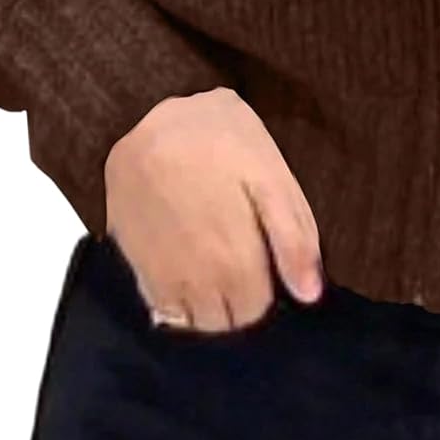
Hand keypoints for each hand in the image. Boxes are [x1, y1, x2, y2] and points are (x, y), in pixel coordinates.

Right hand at [103, 85, 323, 332]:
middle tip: (244, 265)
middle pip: (224, 323)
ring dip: (208, 306)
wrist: (151, 117)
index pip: (255, 313)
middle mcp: (194, 278)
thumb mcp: (272, 176)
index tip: (266, 270)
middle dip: (238, 304)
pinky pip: (159, 307)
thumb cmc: (223, 141)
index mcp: (235, 258)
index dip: (266, 293)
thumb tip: (309, 296)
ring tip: (217, 269)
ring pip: (191, 321)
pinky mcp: (131, 262)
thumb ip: (294, 238)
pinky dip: (177, 301)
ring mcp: (159, 274)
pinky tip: (188, 269)